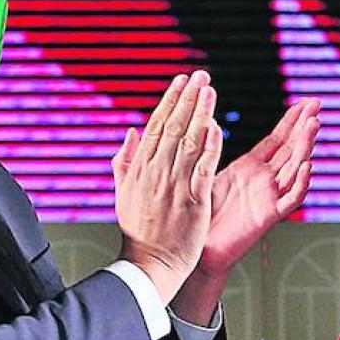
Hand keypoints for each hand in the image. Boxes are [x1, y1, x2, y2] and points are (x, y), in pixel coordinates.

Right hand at [112, 71, 221, 301]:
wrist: (149, 263)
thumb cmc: (138, 230)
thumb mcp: (123, 191)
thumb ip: (126, 160)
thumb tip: (130, 132)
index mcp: (139, 168)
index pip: (156, 126)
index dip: (170, 101)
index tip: (181, 81)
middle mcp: (155, 172)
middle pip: (172, 127)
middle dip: (187, 98)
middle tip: (199, 75)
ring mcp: (174, 185)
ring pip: (188, 142)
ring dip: (200, 113)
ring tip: (209, 90)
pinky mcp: (192, 200)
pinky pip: (202, 168)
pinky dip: (208, 146)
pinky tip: (216, 126)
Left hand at [199, 99, 319, 276]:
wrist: (196, 250)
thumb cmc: (199, 215)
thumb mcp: (206, 173)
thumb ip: (212, 149)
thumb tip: (209, 120)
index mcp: (251, 168)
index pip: (277, 138)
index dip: (292, 120)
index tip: (305, 101)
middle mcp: (265, 181)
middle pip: (291, 148)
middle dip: (304, 126)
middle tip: (317, 105)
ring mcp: (269, 197)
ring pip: (295, 168)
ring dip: (305, 147)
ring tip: (313, 126)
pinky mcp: (268, 216)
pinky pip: (291, 199)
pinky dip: (301, 183)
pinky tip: (307, 166)